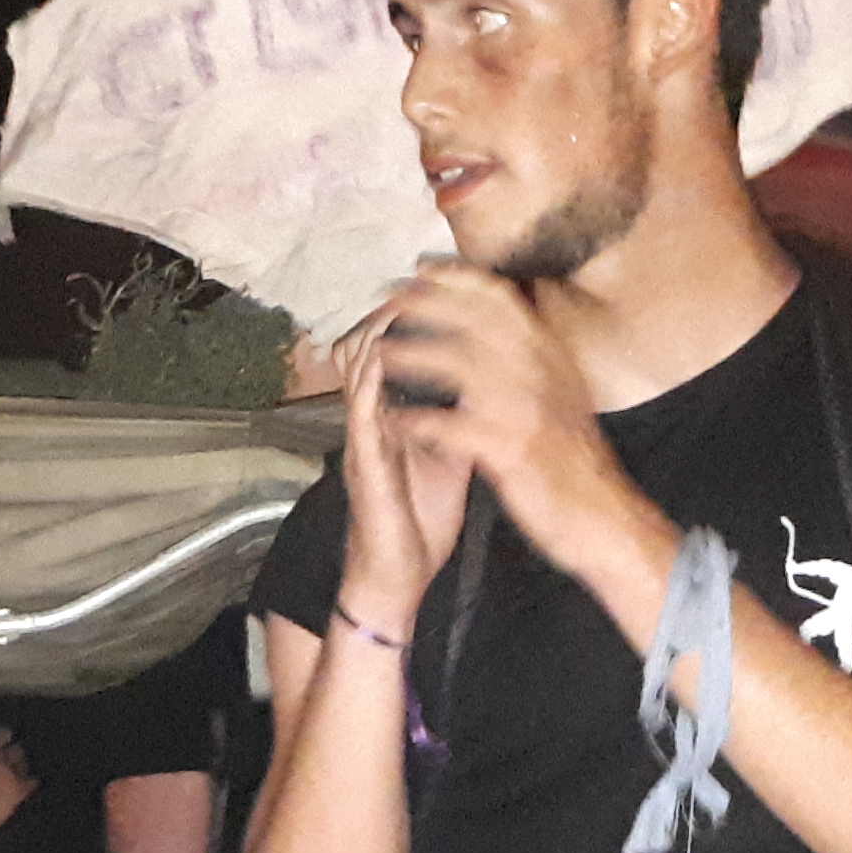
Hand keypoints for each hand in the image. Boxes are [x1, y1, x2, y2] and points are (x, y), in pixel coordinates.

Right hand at [333, 309, 476, 638]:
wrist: (397, 575)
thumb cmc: (420, 521)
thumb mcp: (452, 458)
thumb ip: (464, 420)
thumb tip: (494, 388)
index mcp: (396, 414)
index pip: (394, 348)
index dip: (413, 312)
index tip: (441, 281)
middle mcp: (374, 418)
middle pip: (368, 342)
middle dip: (392, 308)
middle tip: (418, 277)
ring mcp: (365, 437)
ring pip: (357, 365)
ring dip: (377, 331)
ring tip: (401, 300)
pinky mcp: (364, 462)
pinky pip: (361, 409)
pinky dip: (373, 378)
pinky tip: (389, 354)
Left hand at [362, 262, 648, 593]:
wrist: (600, 513)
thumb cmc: (575, 458)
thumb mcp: (564, 391)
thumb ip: (534, 355)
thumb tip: (509, 320)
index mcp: (549, 355)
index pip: (501, 299)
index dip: (458, 279)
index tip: (423, 270)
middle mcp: (540, 372)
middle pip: (475, 319)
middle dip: (426, 303)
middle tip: (386, 299)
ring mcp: (526, 408)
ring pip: (461, 365)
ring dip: (415, 355)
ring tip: (380, 353)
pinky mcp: (510, 449)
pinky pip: (453, 427)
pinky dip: (419, 422)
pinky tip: (394, 421)